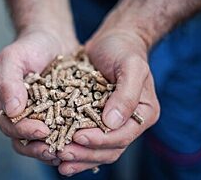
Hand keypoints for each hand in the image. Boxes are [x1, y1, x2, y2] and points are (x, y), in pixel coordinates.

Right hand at [0, 28, 78, 165]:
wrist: (52, 38)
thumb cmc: (30, 45)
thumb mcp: (13, 57)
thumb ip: (8, 82)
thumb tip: (13, 110)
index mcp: (2, 102)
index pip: (9, 125)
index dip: (24, 131)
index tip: (43, 131)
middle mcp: (17, 113)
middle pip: (23, 139)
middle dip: (39, 148)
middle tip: (57, 150)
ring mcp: (36, 115)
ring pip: (41, 141)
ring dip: (54, 148)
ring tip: (70, 152)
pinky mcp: (54, 114)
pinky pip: (59, 131)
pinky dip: (67, 138)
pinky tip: (80, 142)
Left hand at [56, 32, 159, 175]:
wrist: (113, 41)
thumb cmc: (124, 50)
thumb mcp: (130, 66)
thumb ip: (126, 94)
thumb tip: (111, 123)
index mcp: (143, 113)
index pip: (123, 136)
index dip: (100, 140)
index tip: (78, 136)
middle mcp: (129, 122)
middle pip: (109, 149)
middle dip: (86, 153)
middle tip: (63, 153)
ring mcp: (113, 123)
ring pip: (97, 149)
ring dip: (78, 157)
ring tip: (57, 160)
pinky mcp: (97, 119)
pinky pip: (86, 138)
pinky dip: (74, 147)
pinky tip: (58, 150)